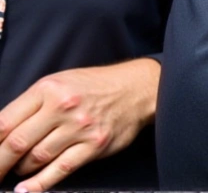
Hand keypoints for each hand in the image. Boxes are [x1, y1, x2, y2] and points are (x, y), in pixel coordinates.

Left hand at [0, 58, 159, 191]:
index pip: (4, 122)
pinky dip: (40, 184)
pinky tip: (26, 190)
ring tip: (16, 172)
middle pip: (16, 143)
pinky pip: (61, 169)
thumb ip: (30, 105)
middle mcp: (63, 107)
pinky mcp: (94, 145)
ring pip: (36, 158)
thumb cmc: (94, 86)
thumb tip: (0, 133)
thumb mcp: (58, 83)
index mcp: (48, 89)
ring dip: (20, 170)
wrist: (137, 88)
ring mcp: (80, 128)